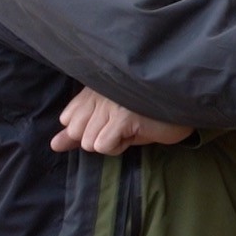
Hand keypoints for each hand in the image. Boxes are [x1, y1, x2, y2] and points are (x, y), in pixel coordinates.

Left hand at [49, 87, 194, 154]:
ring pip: (88, 142)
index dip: (88, 128)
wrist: (181, 108)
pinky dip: (118, 146)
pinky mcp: (122, 116)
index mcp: (94, 88)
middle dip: (98, 137)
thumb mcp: (109, 124)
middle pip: (77, 132)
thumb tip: (54, 145)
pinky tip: (135, 132)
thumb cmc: (146, 116)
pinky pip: (103, 145)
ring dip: (111, 142)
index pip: (68, 118)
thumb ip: (79, 133)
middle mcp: (99, 91)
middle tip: (122, 126)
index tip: (112, 121)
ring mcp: (110, 103)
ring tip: (130, 128)